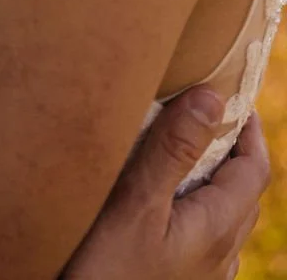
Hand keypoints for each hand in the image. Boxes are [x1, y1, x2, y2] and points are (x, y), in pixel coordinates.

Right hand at [62, 90, 269, 279]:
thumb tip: (211, 97)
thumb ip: (173, 151)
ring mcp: (200, 276)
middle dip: (232, 150)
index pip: (254, 171)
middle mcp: (219, 257)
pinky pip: (202, 237)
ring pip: (222, 217)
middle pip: (242, 194)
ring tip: (181, 148)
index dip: (250, 131)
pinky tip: (160, 200)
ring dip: (212, 179)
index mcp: (217, 231)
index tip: (234, 95)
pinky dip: (194, 205)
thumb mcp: (136, 203)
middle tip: (205, 112)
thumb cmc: (104, 269)